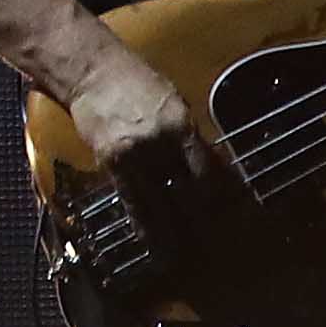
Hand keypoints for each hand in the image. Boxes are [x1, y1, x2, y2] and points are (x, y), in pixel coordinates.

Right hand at [63, 31, 244, 275]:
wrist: (91, 71)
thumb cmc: (134, 80)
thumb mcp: (172, 101)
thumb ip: (187, 135)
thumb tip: (204, 165)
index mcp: (182, 125)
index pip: (209, 169)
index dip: (223, 195)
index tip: (234, 213)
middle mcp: (162, 143)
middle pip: (189, 190)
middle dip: (203, 218)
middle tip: (215, 242)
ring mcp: (135, 155)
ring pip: (160, 203)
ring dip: (172, 231)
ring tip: (181, 256)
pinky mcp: (113, 162)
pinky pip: (132, 200)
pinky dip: (143, 224)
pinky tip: (151, 241)